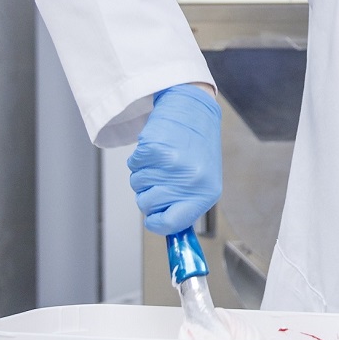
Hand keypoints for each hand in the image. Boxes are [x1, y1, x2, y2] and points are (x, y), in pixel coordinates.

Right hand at [127, 84, 221, 233]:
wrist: (193, 111)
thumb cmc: (198, 148)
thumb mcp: (202, 182)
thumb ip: (185, 205)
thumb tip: (167, 228)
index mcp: (205, 193)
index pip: (172, 224)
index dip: (157, 223)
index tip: (153, 219)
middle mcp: (189, 181)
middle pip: (148, 205)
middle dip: (148, 194)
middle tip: (160, 179)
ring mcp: (171, 165)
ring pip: (137, 186)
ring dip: (143, 176)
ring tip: (161, 161)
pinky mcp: (154, 149)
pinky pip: (133, 167)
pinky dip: (139, 161)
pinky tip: (155, 151)